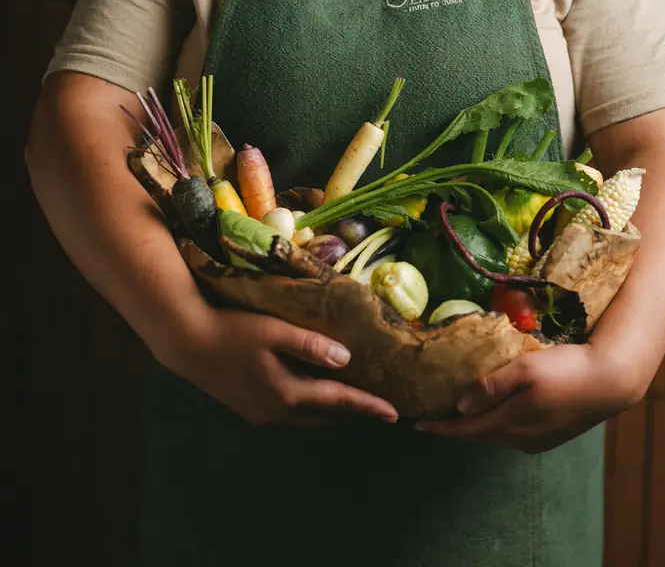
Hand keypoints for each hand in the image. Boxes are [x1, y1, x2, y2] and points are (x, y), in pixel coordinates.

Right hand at [159, 305, 398, 426]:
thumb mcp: (274, 331)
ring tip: (350, 397)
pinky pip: (290, 412)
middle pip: (325, 416)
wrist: (187, 342)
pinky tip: (311, 390)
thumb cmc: (233, 330)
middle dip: (352, 411)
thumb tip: (346, 359)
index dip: (368, 406)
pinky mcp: (248, 408)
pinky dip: (309, 405)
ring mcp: (260, 413)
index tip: (395, 414)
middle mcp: (277, 411)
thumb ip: (311, 345)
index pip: (338, 402)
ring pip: (306, 417)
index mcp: (287, 393)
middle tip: (376, 403)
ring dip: (329, 409)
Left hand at [414, 343, 643, 452]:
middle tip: (433, 414)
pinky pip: (512, 432)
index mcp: (510, 424)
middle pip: (478, 434)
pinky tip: (493, 411)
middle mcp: (520, 439)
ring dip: (476, 425)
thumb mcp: (524, 369)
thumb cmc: (566, 369)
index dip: (440, 427)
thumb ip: (490, 387)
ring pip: (496, 434)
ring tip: (459, 412)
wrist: (611, 381)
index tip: (417, 423)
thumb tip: (460, 406)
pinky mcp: (550, 435)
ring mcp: (537, 440)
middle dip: (455, 426)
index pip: (465, 430)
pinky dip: (495, 423)